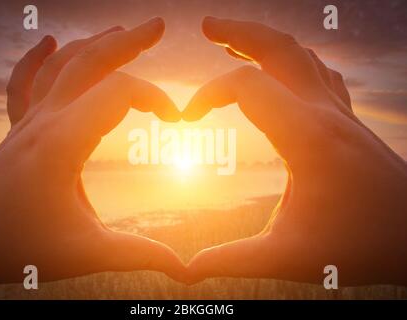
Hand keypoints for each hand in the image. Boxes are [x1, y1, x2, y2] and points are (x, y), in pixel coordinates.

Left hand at [0, 18, 184, 294]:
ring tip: (120, 31)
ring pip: (60, 66)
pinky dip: (36, 58)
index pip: (119, 94)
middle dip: (127, 41)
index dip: (155, 98)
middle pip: (89, 62)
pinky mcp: (19, 129)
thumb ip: (137, 254)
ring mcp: (28, 121)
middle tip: (156, 25)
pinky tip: (48, 41)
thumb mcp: (85, 253)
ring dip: (93, 44)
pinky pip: (25, 82)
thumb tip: (182, 268)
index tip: (177, 120)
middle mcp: (45, 121)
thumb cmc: (20, 246)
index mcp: (64, 142)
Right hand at [184, 17, 406, 285]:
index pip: (245, 87)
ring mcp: (340, 112)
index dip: (206, 95)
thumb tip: (188, 271)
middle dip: (239, 31)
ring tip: (234, 39)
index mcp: (306, 136)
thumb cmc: (359, 246)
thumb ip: (233, 260)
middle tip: (208, 23)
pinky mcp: (347, 120)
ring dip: (265, 41)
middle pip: (278, 48)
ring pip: (301, 54)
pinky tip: (282, 70)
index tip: (186, 120)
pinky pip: (319, 73)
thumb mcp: (289, 257)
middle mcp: (324, 112)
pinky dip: (293, 60)